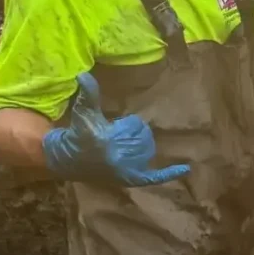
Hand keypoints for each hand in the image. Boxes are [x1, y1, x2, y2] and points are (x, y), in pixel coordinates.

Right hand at [41, 73, 190, 186]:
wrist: (66, 160)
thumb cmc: (77, 134)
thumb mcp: (84, 113)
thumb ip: (88, 95)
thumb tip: (83, 74)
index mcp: (111, 142)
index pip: (135, 126)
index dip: (127, 124)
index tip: (114, 126)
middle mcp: (121, 159)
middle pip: (144, 139)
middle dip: (133, 133)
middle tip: (118, 134)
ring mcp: (127, 171)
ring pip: (148, 151)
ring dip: (141, 145)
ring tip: (125, 143)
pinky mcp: (130, 180)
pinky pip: (153, 178)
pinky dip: (169, 173)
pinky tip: (187, 169)